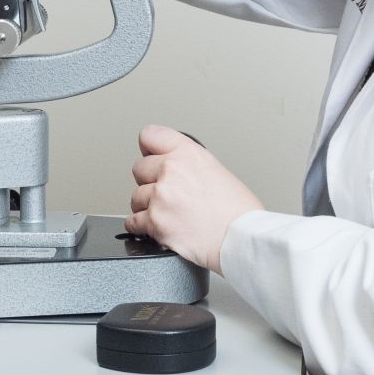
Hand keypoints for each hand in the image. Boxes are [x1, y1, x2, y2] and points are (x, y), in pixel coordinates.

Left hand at [125, 125, 262, 273]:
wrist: (240, 238)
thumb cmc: (238, 211)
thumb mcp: (217, 169)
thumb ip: (189, 164)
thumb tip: (175, 169)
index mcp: (188, 153)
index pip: (149, 136)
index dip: (150, 149)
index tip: (151, 157)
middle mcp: (171, 170)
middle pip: (139, 169)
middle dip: (149, 181)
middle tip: (166, 193)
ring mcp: (160, 196)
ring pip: (135, 197)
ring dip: (147, 206)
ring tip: (167, 213)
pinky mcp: (155, 222)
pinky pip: (133, 221)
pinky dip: (142, 226)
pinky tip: (156, 226)